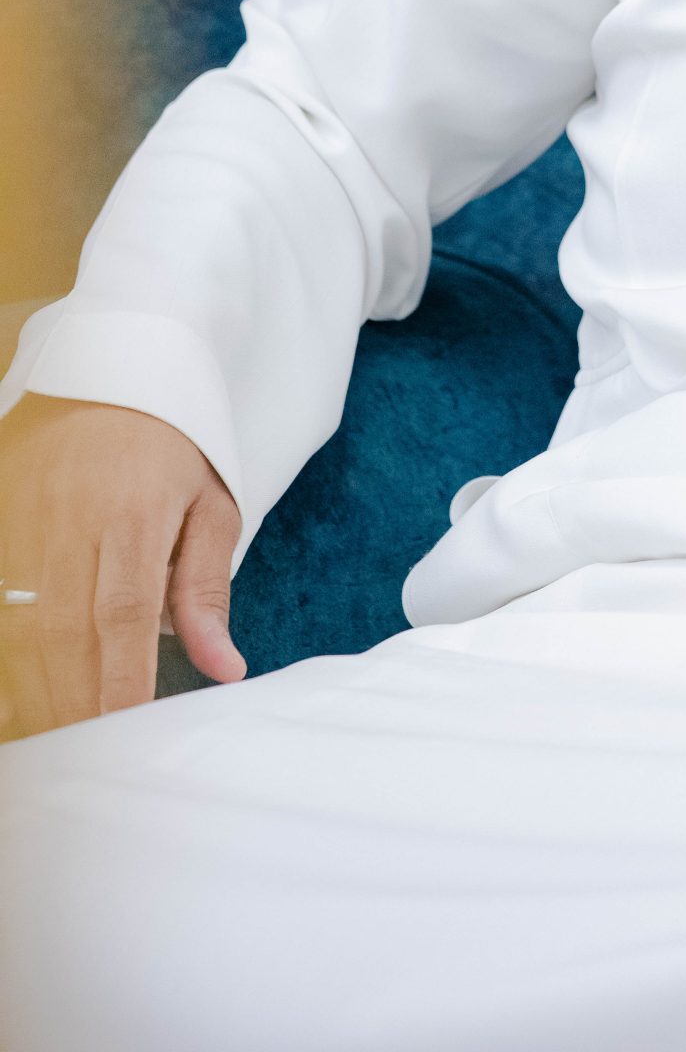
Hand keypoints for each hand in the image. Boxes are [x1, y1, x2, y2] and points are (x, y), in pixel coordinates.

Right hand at [0, 396, 244, 738]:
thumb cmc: (175, 445)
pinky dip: (12, 650)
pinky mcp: (3, 519)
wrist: (113, 370)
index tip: (124, 734)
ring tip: (59, 736)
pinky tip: (28, 689)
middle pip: (62, 630)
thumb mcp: (211, 504)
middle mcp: (71, 518)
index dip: (119, 681)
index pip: (122, 614)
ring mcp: (26, 519)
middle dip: (74, 700)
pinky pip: (1, 600)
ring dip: (38, 686)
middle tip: (88, 755)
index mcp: (134, 512)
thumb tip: (224, 668)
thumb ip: (206, 589)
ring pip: (20, 623)